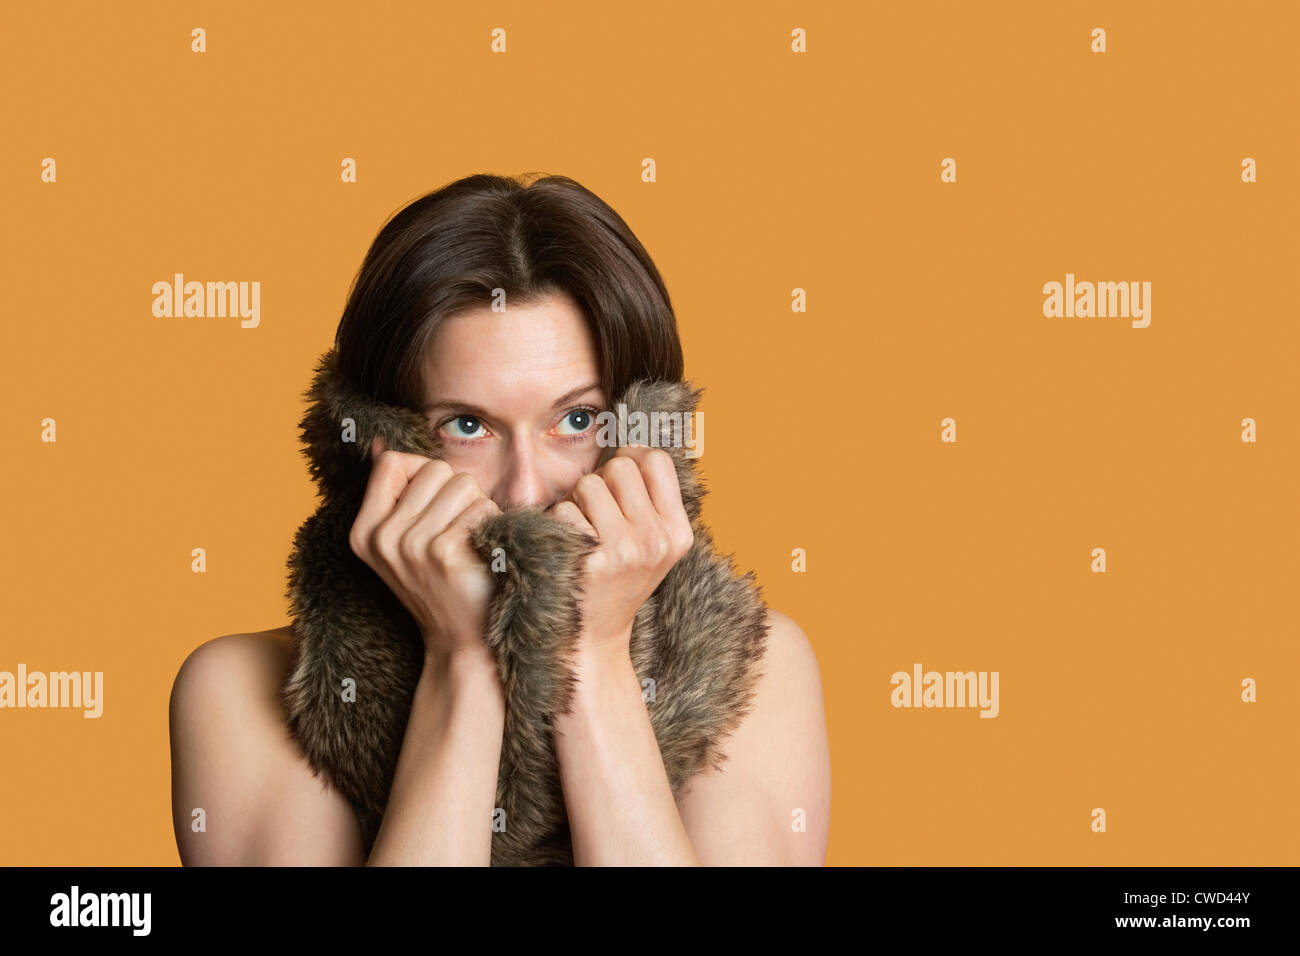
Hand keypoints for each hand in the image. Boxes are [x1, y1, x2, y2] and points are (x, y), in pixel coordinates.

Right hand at [348, 435, 502, 665]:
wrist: (465, 643)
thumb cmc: (444, 584)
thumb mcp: (405, 540)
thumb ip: (395, 491)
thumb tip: (379, 442)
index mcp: (364, 531)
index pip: (394, 462)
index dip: (425, 476)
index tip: (433, 513)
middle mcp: (381, 538)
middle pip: (435, 470)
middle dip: (458, 495)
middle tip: (457, 536)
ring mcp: (411, 546)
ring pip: (463, 484)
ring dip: (479, 510)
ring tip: (470, 546)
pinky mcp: (443, 553)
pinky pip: (481, 509)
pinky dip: (493, 527)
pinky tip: (483, 557)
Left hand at [548, 445, 693, 662]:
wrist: (591, 640)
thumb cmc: (616, 582)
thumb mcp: (651, 545)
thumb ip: (649, 498)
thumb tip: (631, 445)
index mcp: (678, 534)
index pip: (656, 460)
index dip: (632, 460)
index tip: (618, 483)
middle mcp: (656, 542)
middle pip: (620, 468)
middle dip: (601, 483)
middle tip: (596, 515)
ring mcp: (624, 552)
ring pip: (588, 485)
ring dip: (576, 502)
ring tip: (581, 532)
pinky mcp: (589, 562)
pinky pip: (564, 511)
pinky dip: (557, 525)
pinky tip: (566, 551)